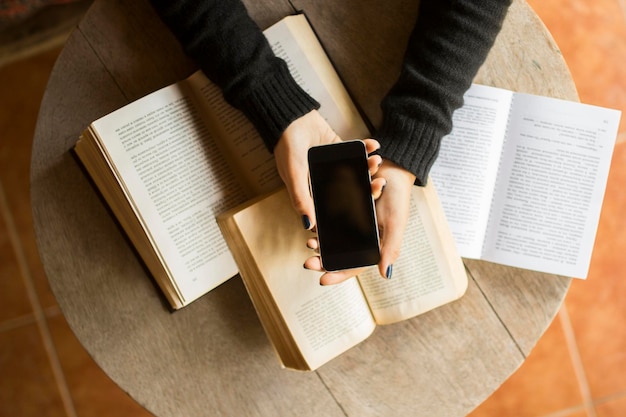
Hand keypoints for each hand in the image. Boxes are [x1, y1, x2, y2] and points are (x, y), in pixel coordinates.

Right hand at [273, 110, 382, 229]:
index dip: (350, 210)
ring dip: (369, 167)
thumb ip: (300, 198)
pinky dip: (366, 148)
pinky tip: (375, 146)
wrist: (291, 117)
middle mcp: (326, 180)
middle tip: (379, 184)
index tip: (366, 211)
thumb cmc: (287, 148)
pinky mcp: (340, 149)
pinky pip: (356, 151)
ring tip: (376, 161)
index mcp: (313, 191)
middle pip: (351, 189)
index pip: (334, 206)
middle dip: (366, 188)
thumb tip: (308, 225)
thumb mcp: (293, 176)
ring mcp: (335, 165)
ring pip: (356, 170)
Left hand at [304, 160, 414, 284]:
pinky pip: (329, 220)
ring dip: (320, 243)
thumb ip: (391, 248)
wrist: (393, 167)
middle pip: (339, 255)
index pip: (354, 266)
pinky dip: (321, 224)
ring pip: (332, 239)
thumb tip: (386, 275)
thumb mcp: (395, 223)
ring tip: (309, 242)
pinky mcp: (344, 207)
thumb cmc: (398, 197)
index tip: (321, 279)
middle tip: (308, 262)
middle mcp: (361, 236)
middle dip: (323, 261)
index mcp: (374, 245)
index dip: (338, 275)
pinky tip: (312, 225)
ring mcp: (351, 222)